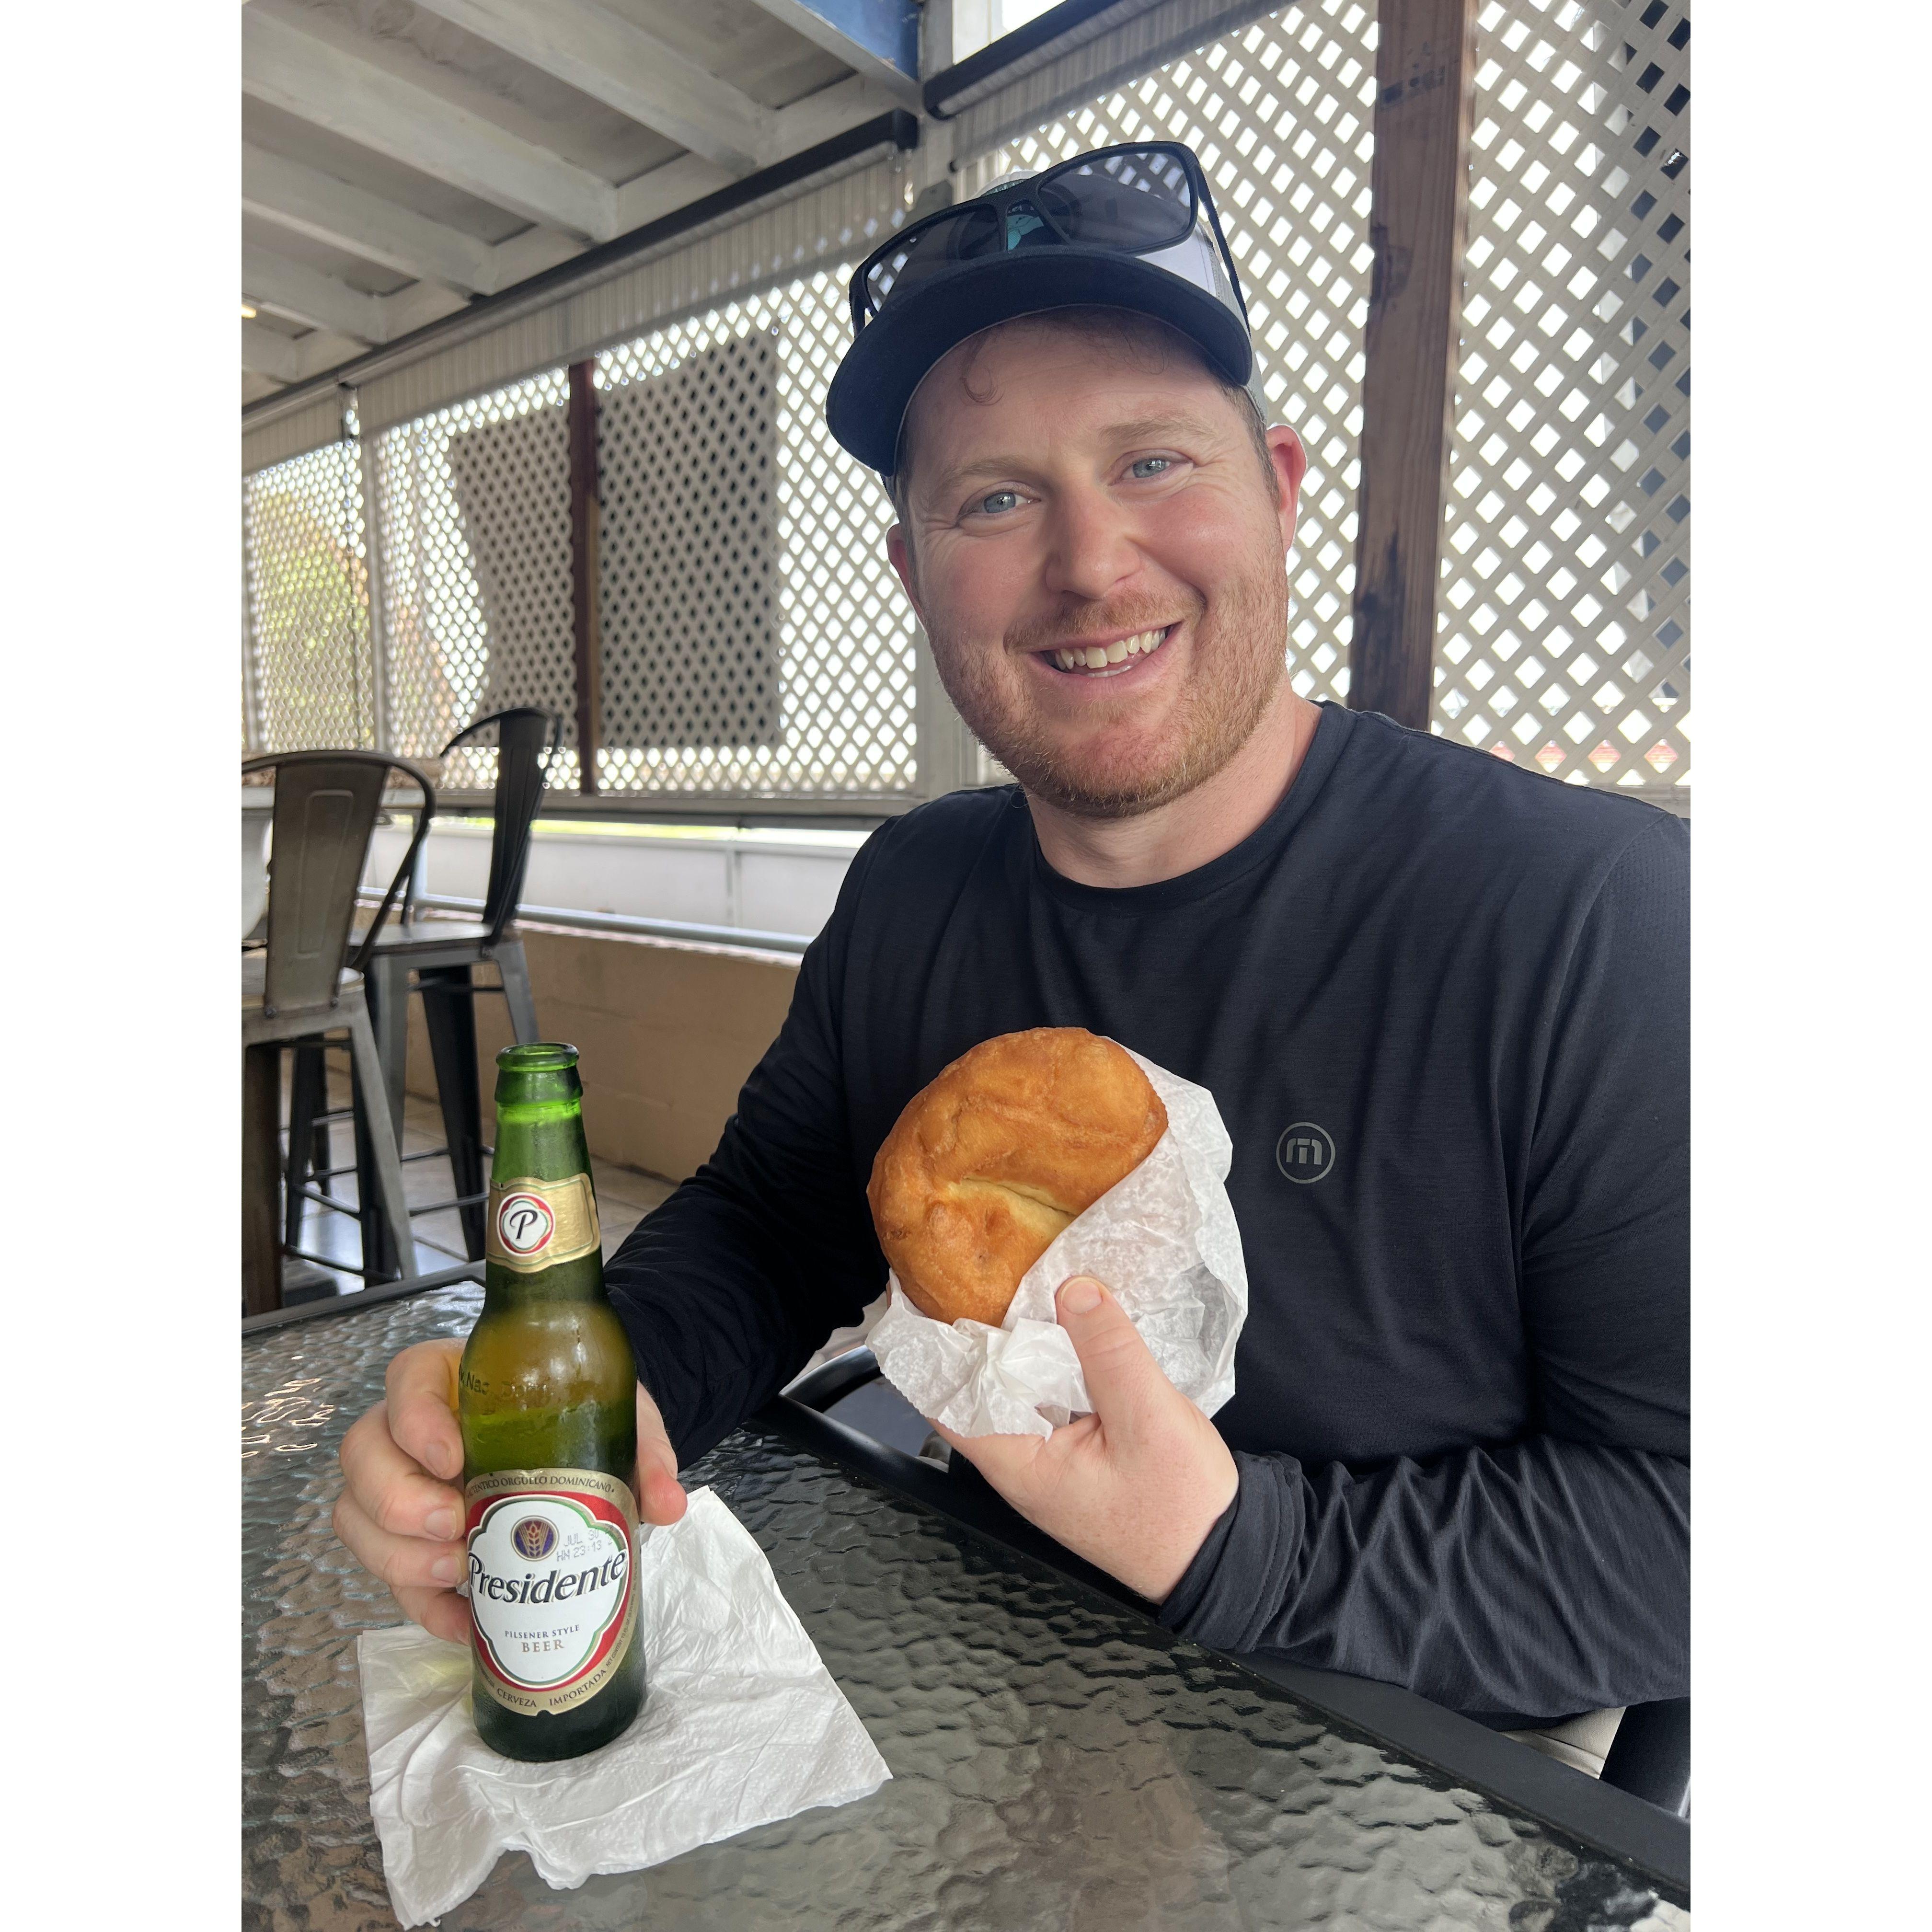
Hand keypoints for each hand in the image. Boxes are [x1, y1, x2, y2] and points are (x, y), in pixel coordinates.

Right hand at [333, 1338, 686, 1642]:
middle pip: (362, 1455)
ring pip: (356, 1516)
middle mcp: (409, 1428)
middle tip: (458, 1526)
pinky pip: (388, 1578)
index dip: (415, 1421)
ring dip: (399, 1555)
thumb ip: (642, 1451)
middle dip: (399, 1500)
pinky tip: (464, 1623)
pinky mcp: (408, 1541)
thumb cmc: (578, 1412)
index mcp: (451, 1377)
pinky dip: (423, 1607)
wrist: (577, 1443)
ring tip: (459, 1571)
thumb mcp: (615, 1414)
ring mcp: (400, 1484)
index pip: (406, 1381)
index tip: (455, 1458)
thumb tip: (667, 1505)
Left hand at [933, 1276, 1239, 1602]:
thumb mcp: (1149, 1417)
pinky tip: (1069, 1328)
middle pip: (981, 1388)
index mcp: (1019, 1464)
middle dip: (981, 1333)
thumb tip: (1073, 1288)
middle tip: (984, 1270)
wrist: (1226, 1554)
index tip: (929, 1294)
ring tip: (1022, 1284)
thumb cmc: (1181, 1507)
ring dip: (1021, 1345)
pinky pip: (1052, 1397)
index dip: (935, 1347)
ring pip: (1019, 1390)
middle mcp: (1022, 1464)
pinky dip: (1054, 1363)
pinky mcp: (1078, 1452)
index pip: (949, 1400)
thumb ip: (1109, 1350)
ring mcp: (1050, 1460)